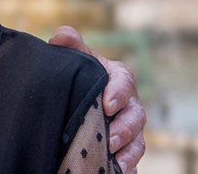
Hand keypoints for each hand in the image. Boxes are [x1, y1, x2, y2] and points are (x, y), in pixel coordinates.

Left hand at [49, 26, 146, 172]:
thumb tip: (60, 37)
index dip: (118, 93)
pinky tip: (117, 170)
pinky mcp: (125, 146)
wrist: (79, 93)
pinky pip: (132, 157)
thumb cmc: (81, 73)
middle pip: (135, 115)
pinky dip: (127, 164)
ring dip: (127, 150)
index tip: (108, 105)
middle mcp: (128, 103)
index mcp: (118, 77)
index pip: (124, 81)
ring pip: (137, 140)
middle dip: (124, 128)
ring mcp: (128, 126)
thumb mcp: (77, 57)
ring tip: (113, 156)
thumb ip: (71, 43)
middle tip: (111, 138)